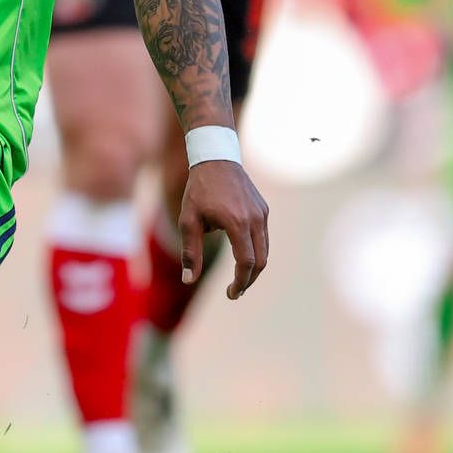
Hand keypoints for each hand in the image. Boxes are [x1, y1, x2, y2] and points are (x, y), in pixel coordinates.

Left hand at [175, 159, 269, 299]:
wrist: (216, 157)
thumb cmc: (199, 189)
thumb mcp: (188, 220)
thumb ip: (190, 252)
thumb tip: (188, 281)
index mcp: (237, 222)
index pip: (246, 262)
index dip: (240, 282)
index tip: (231, 294)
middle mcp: (255, 219)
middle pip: (260, 261)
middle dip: (249, 280)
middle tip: (235, 292)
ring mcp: (262, 213)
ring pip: (265, 250)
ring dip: (254, 268)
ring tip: (239, 279)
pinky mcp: (264, 209)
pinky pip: (263, 237)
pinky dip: (256, 252)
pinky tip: (242, 256)